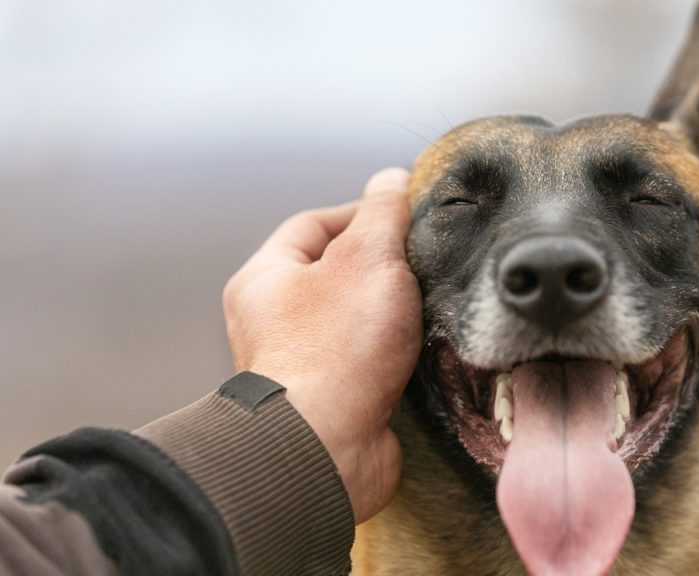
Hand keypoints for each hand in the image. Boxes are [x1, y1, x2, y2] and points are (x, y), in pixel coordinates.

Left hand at [222, 168, 421, 523]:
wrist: (326, 447)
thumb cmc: (337, 348)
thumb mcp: (368, 258)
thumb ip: (383, 213)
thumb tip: (391, 179)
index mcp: (266, 279)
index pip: (315, 224)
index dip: (363, 212)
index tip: (406, 215)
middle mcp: (274, 321)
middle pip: (337, 274)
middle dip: (383, 267)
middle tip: (423, 264)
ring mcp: (303, 364)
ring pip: (356, 321)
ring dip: (394, 315)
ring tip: (429, 307)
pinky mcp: (333, 401)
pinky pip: (369, 363)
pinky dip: (397, 355)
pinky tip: (424, 351)